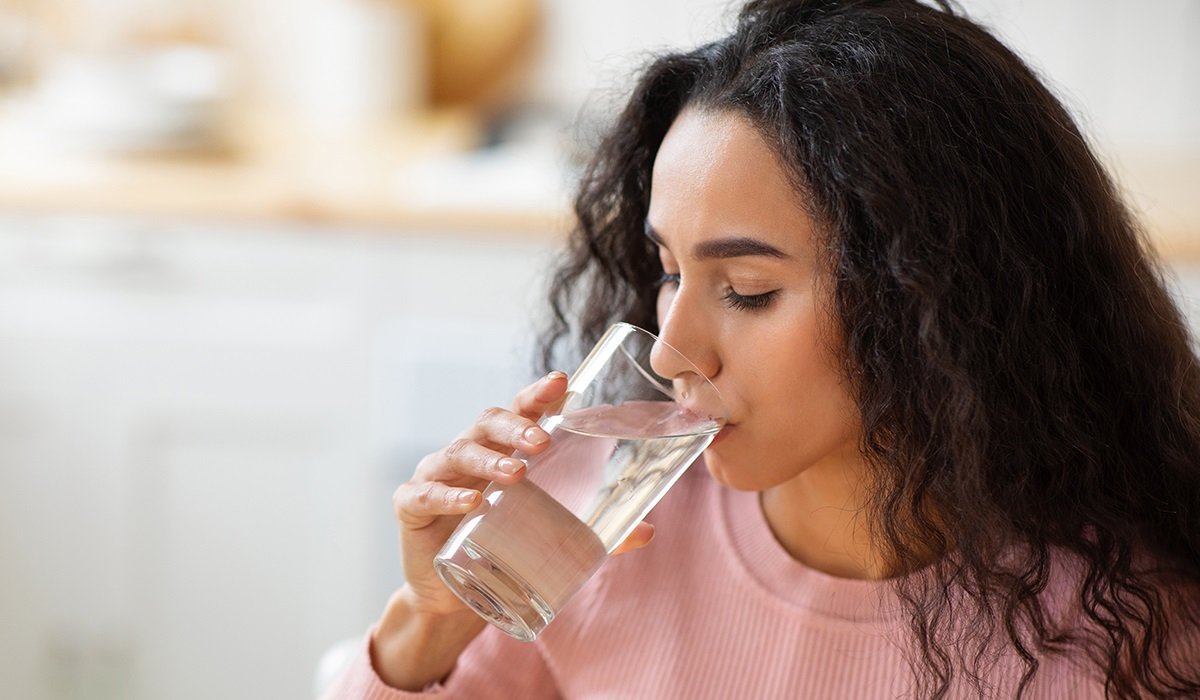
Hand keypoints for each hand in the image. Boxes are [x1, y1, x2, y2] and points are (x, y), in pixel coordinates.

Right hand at [390, 371, 654, 617]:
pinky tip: (470, 502)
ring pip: (459, 453)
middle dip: (516, 425)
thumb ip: (598, 533)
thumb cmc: (503, 549)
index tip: (561, 382)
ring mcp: (436, 475)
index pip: (520, 411)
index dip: (538, 394)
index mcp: (502, 450)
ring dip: (488, 460)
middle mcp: (468, 454)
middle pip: (487, 423)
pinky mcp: (411, 505)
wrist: (453, 598)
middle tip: (542, 440)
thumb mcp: (550, 537)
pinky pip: (425, 493)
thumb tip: (649, 530)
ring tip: (516, 473)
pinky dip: (447, 495)